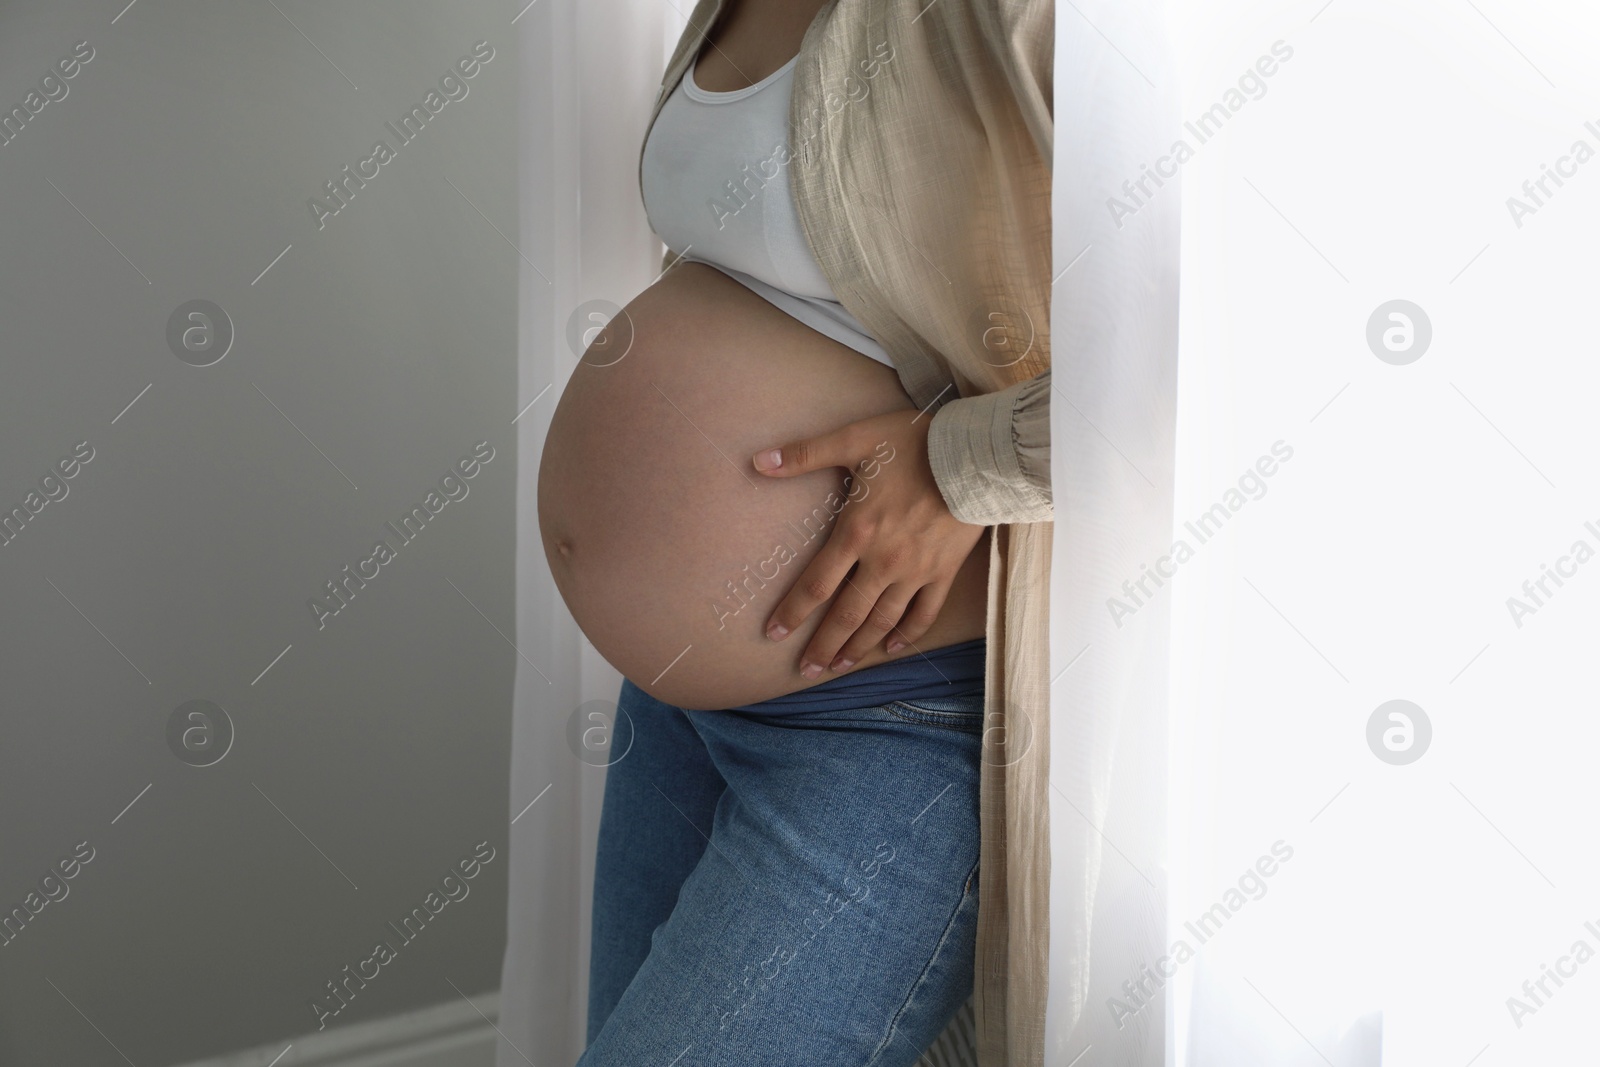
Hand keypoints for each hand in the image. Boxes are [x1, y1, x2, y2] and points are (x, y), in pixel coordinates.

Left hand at [750, 409, 985, 678]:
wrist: (976, 456)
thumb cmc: (914, 443)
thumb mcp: (855, 438)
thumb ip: (805, 454)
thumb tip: (758, 461)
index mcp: (857, 533)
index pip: (816, 585)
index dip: (792, 613)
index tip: (773, 635)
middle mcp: (884, 562)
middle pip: (846, 614)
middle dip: (823, 645)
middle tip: (806, 670)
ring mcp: (916, 571)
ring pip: (882, 620)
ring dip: (859, 646)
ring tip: (840, 666)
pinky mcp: (944, 572)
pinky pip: (924, 612)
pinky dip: (907, 634)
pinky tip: (893, 648)